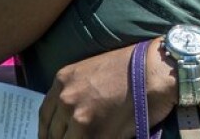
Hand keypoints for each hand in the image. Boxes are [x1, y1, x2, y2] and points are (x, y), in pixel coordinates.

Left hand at [39, 42, 174, 138]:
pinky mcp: (93, 134)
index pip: (44, 117)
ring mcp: (78, 118)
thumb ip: (76, 93)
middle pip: (52, 134)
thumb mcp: (93, 72)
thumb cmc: (133, 68)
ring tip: (93, 137)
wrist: (155, 71)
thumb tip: (70, 119)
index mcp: (62, 81)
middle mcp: (65, 99)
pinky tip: (103, 138)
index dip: (48, 133)